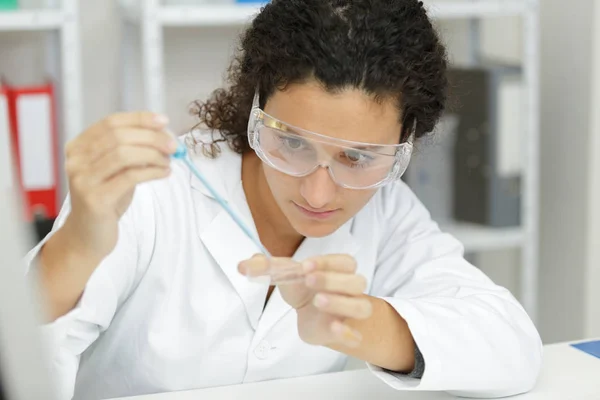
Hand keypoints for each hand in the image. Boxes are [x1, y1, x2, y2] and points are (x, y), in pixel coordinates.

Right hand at [62, 112, 176, 259]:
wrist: (88, 236)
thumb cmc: (106, 199)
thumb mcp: (116, 169)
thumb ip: (132, 150)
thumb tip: (164, 134)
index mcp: (78, 147)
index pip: (111, 122)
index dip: (139, 119)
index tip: (164, 121)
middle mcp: (76, 160)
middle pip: (119, 136)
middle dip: (151, 138)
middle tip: (173, 146)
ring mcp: (83, 179)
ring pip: (123, 154)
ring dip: (153, 155)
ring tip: (168, 162)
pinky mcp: (95, 198)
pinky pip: (129, 177)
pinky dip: (152, 171)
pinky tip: (164, 173)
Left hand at [239, 254, 371, 347]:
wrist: (309, 313)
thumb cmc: (302, 287)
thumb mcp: (285, 274)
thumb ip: (266, 268)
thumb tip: (242, 265)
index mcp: (339, 268)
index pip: (344, 261)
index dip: (326, 262)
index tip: (305, 265)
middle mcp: (350, 289)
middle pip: (356, 281)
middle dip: (332, 280)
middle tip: (309, 280)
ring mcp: (350, 311)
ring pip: (361, 306)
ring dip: (342, 303)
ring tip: (318, 302)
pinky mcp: (345, 332)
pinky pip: (355, 334)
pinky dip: (348, 333)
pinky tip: (335, 329)